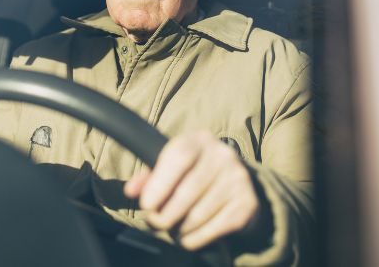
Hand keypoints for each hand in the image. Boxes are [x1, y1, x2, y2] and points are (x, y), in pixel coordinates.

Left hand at [124, 131, 259, 250]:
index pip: (179, 156)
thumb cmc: (192, 173)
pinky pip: (213, 229)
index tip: (146, 205)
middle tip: (155, 223)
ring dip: (179, 228)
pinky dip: (194, 238)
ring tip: (173, 228)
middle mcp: (223, 155)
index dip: (160, 183)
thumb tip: (131, 190)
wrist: (235, 183)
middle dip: (166, 213)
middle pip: (188, 189)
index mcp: (200, 140)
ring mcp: (238, 179)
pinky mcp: (247, 204)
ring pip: (199, 214)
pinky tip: (187, 236)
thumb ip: (149, 175)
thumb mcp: (171, 165)